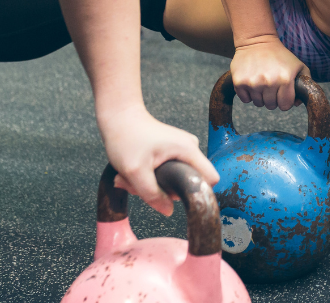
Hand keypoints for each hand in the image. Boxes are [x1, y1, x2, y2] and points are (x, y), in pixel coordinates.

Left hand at [99, 104, 218, 216]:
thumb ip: (153, 194)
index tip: (173, 196)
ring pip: (174, 180)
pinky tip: (133, 172)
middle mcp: (189, 149)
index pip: (211, 179)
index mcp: (188, 150)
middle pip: (187, 182)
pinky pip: (166, 173)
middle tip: (138, 183)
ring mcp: (181, 150)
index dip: (197, 193)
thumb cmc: (126, 137)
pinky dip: (149, 177)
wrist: (119, 117)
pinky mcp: (172, 151)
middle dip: (163, 190)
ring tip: (131, 176)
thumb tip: (168, 211)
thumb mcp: (136, 172)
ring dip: (151, 184)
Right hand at [231, 36, 307, 110]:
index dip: (285, 101)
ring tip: (262, 82)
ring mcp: (253, 83)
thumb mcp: (298, 65)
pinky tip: (252, 82)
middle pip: (271, 106)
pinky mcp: (239, 82)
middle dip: (273, 99)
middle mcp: (269, 82)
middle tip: (271, 85)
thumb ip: (304, 84)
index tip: (282, 94)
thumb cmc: (280, 55)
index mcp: (285, 79)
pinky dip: (248, 94)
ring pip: (258, 103)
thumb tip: (296, 103)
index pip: (285, 105)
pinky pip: (245, 99)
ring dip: (260, 96)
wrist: (257, 40)